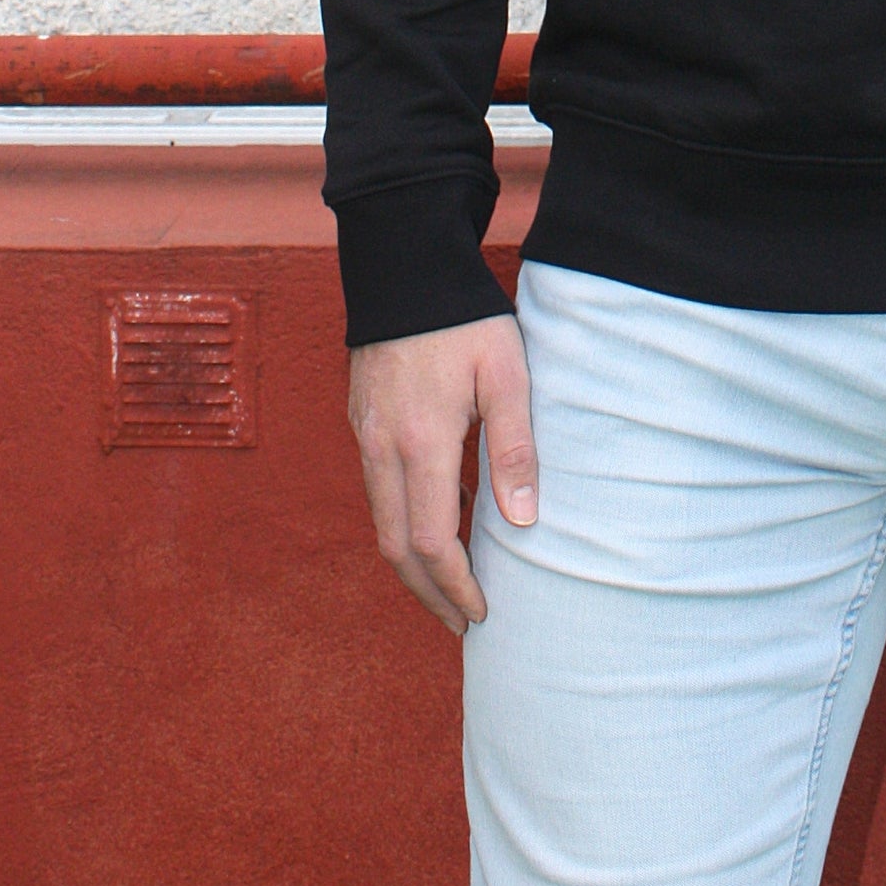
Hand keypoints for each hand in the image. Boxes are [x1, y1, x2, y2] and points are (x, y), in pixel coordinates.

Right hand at [348, 313, 537, 634]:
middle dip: (429, 593)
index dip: (456, 588)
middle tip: (463, 622)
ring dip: (414, 560)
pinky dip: (404, 519)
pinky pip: (378, 489)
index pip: (432, 543)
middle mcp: (382, 448)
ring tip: (454, 581)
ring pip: (382, 521)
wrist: (404, 264)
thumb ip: (515, 446)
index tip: (482, 614)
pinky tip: (441, 514)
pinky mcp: (361, 419)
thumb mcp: (506, 373)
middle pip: (397, 548)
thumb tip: (524, 520)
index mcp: (421, 442)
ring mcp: (365, 434)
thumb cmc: (464, 316)